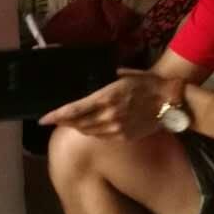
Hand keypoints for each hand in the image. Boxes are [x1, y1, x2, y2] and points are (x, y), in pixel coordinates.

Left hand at [38, 68, 168, 139]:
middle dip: (64, 122)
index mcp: (106, 97)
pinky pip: (100, 137)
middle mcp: (108, 115)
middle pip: (77, 123)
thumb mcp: (123, 75)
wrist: (170, 102)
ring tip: (70, 122)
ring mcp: (116, 129)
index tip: (43, 119)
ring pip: (88, 132)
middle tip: (54, 119)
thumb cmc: (147, 84)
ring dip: (77, 127)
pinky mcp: (123, 137)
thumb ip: (104, 81)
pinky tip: (89, 126)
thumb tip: (89, 82)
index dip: (56, 116)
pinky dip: (91, 132)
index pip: (74, 110)